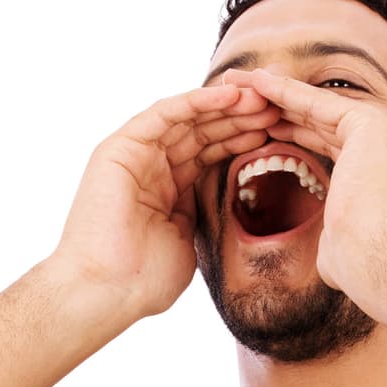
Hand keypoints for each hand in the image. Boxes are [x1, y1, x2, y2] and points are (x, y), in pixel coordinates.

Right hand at [53, 85, 278, 318]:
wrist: (107, 291)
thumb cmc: (144, 279)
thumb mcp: (188, 239)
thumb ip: (201, 212)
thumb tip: (226, 200)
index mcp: (167, 188)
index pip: (209, 152)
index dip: (243, 140)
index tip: (279, 132)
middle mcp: (149, 166)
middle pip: (202, 131)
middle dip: (240, 118)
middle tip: (278, 107)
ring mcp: (133, 155)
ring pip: (186, 118)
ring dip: (225, 106)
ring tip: (261, 98)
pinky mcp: (119, 147)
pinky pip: (164, 115)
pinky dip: (196, 102)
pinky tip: (228, 96)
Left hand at [221, 68, 386, 315]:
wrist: (378, 261)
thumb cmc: (358, 264)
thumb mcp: (342, 245)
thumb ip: (337, 235)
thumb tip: (328, 258)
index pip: (331, 140)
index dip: (294, 133)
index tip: (262, 130)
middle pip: (323, 118)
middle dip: (280, 106)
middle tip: (244, 95)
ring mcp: (386, 129)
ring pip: (317, 105)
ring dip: (275, 91)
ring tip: (239, 81)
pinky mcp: (372, 122)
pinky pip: (317, 102)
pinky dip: (283, 92)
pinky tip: (254, 83)